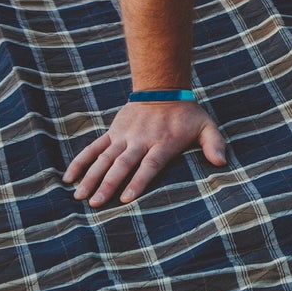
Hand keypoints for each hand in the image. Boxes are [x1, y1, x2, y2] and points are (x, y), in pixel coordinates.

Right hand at [64, 100, 225, 206]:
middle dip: (108, 183)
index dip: (138, 181)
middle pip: (123, 164)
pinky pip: (93, 148)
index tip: (126, 198)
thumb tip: (222, 162)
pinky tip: (69, 177)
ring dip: (91, 177)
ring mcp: (123, 136)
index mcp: (163, 142)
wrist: (163, 87)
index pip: (149, 165)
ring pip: (104, 158)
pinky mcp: (112, 132)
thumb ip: (214, 144)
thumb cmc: (186, 114)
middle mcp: (141, 140)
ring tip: (80, 196)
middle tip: (96, 203)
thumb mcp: (206, 126)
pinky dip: (81, 161)